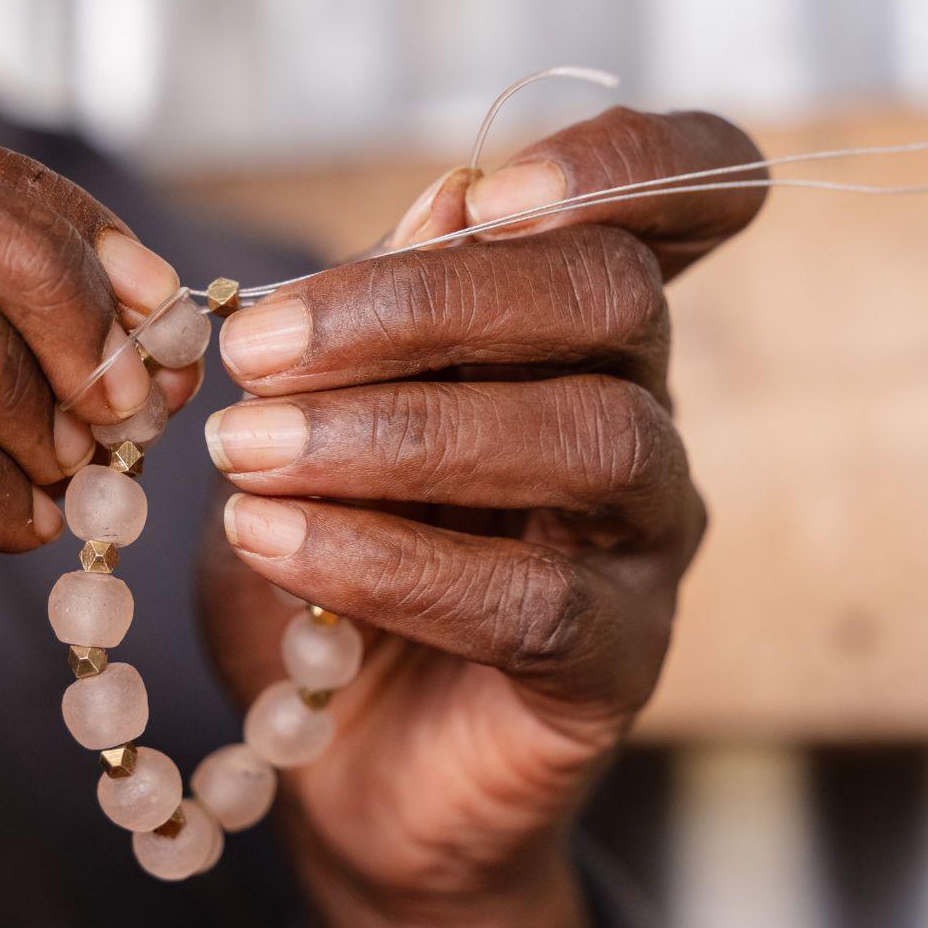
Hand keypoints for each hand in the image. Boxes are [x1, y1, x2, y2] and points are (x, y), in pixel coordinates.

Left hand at [202, 107, 765, 906]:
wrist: (336, 763)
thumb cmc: (322, 558)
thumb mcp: (316, 415)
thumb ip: (377, 316)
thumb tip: (447, 196)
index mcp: (572, 326)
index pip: (678, 200)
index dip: (620, 164)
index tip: (489, 195)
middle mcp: (640, 410)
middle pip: (610, 295)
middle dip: (427, 302)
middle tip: (259, 350)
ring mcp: (645, 540)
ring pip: (592, 437)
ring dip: (398, 433)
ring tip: (249, 454)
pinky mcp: (618, 661)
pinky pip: (538, 601)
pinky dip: (391, 560)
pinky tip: (276, 544)